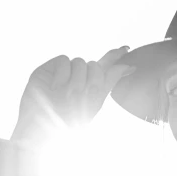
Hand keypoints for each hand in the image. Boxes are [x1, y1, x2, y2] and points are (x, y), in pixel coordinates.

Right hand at [10, 46, 134, 146]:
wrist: (45, 127)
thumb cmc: (71, 119)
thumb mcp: (96, 100)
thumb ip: (111, 80)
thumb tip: (131, 66)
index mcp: (91, 87)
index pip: (105, 67)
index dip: (115, 57)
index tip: (127, 48)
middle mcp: (77, 78)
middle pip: (95, 65)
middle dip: (92, 79)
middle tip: (79, 95)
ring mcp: (63, 73)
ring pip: (80, 62)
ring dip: (76, 80)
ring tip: (66, 95)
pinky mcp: (48, 68)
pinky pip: (64, 60)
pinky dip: (62, 74)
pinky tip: (55, 88)